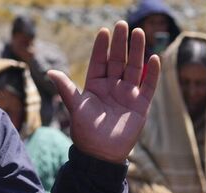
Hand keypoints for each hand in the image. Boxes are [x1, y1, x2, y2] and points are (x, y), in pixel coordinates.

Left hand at [50, 21, 161, 164]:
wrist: (101, 154)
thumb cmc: (86, 131)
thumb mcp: (75, 107)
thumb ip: (66, 88)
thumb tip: (50, 71)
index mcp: (96, 85)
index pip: (100, 61)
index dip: (102, 47)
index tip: (104, 31)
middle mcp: (113, 87)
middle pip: (118, 60)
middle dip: (121, 43)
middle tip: (123, 25)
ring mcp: (128, 95)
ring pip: (134, 68)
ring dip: (137, 51)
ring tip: (139, 33)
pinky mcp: (141, 105)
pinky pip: (148, 86)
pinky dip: (152, 73)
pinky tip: (154, 58)